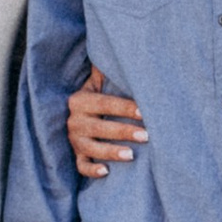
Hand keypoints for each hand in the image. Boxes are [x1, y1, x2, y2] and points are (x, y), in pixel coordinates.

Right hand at [67, 65, 146, 179]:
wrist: (81, 112)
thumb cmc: (101, 96)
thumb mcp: (100, 82)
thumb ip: (108, 71)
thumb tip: (128, 50)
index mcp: (80, 100)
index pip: (105, 103)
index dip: (126, 108)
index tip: (145, 111)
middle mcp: (75, 120)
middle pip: (99, 127)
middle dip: (124, 131)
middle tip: (147, 136)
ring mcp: (75, 140)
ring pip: (91, 148)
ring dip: (111, 152)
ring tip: (131, 155)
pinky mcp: (76, 156)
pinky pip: (81, 166)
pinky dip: (91, 170)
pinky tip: (106, 172)